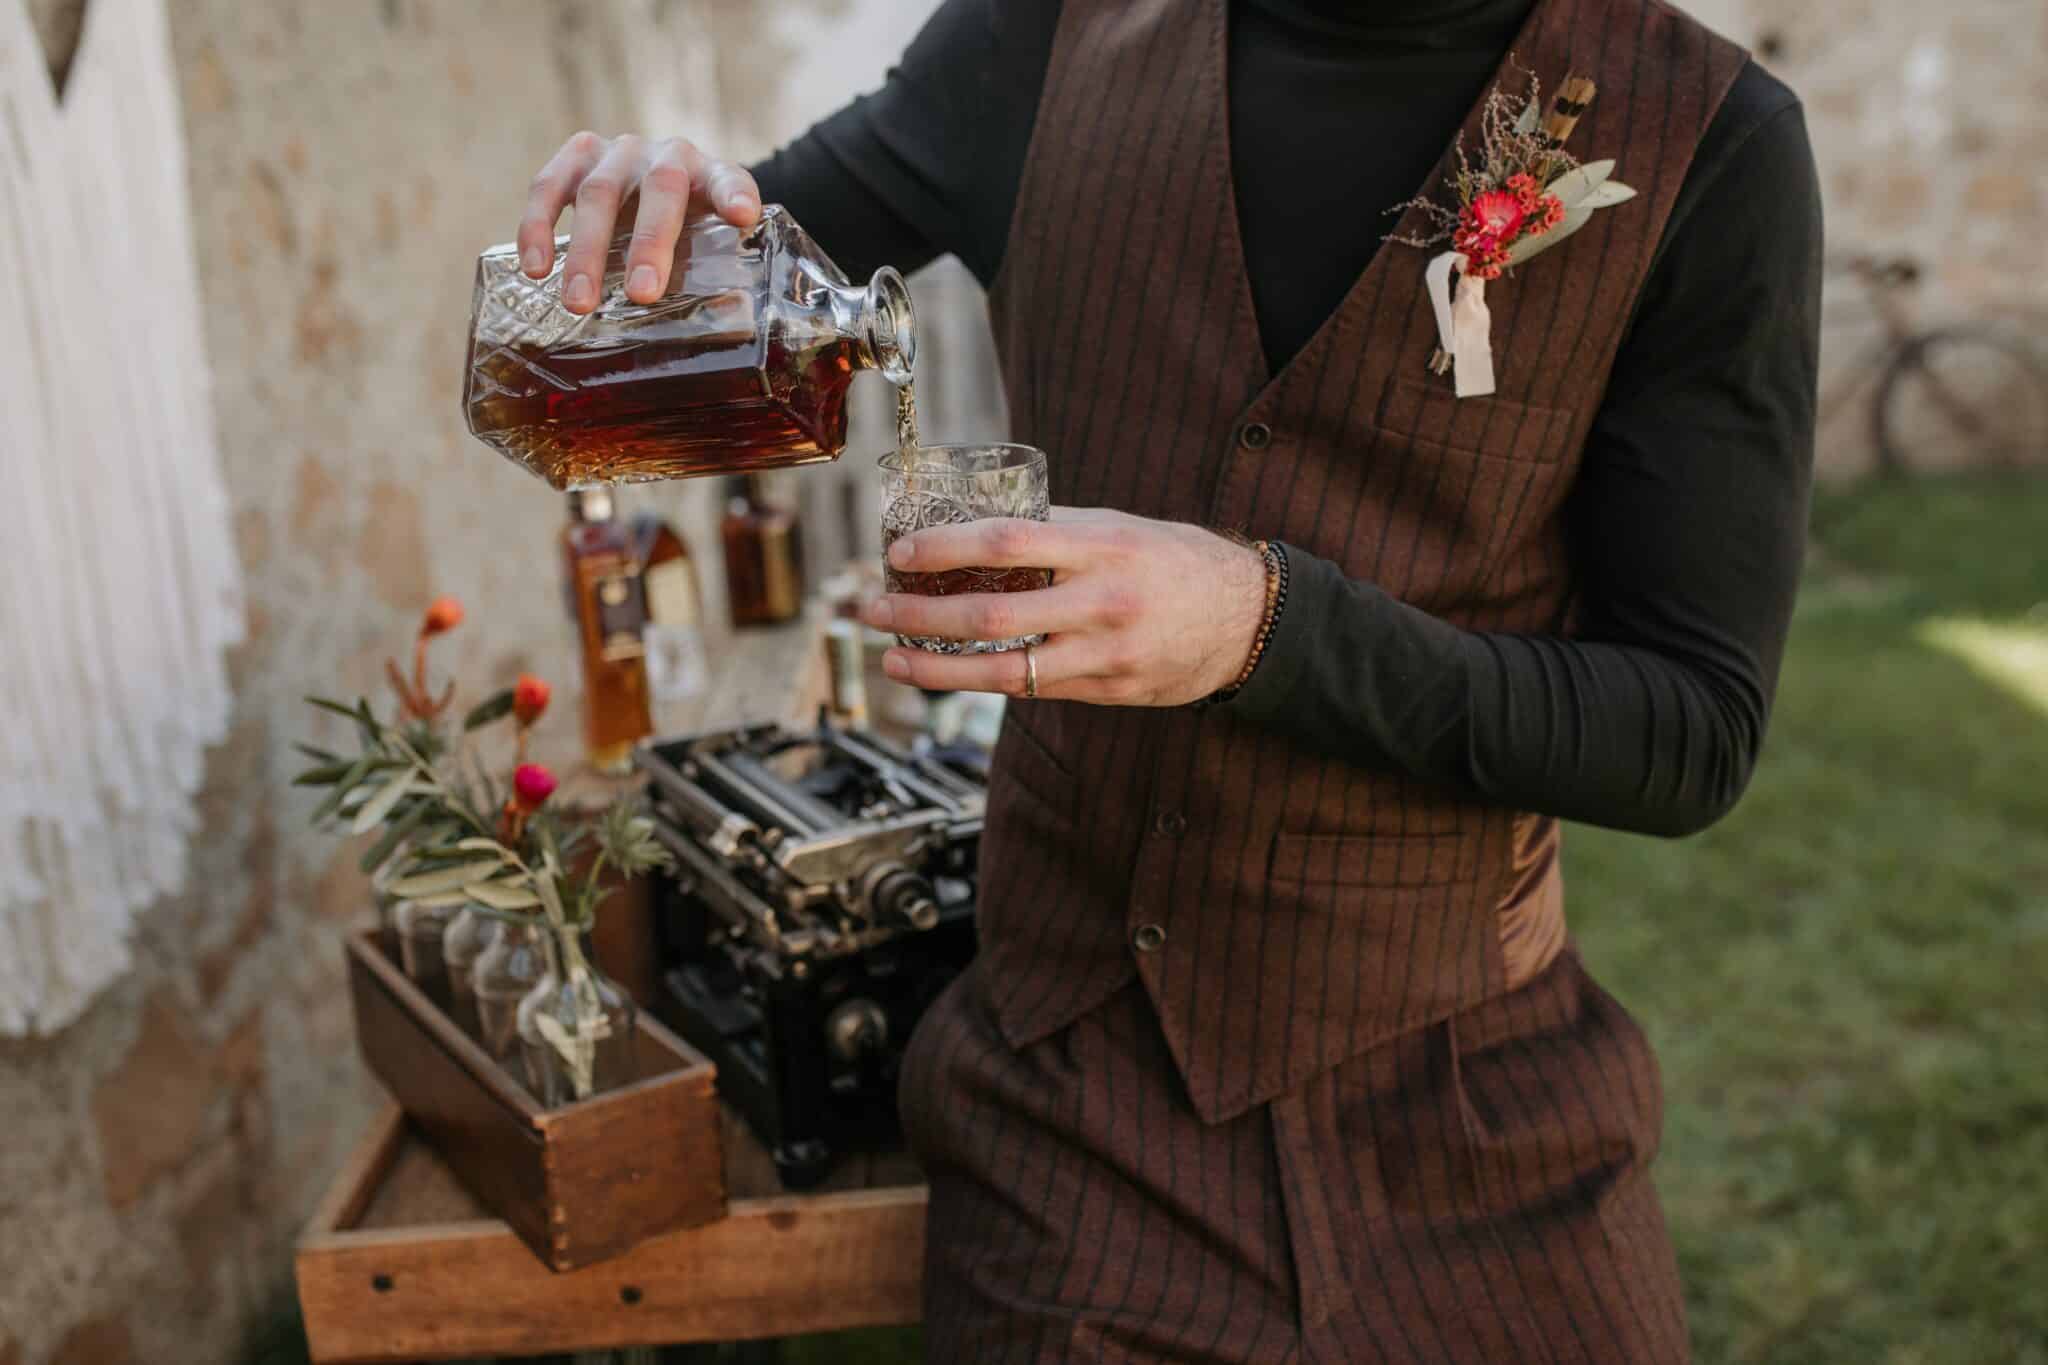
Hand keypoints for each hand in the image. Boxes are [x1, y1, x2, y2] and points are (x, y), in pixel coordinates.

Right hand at [517, 132, 761, 313]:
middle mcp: (665, 154)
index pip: (728, 180)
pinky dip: (537, 227)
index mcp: (709, 174)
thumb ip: (725, 262)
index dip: (734, 195)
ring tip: (578, 302)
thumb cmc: (688, 222)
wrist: (654, 182)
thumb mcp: (714, 237)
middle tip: (641, 295)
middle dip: (648, 244)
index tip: (742, 216)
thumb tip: (740, 307)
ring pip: (598, 193)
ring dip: (587, 251)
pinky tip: (535, 269)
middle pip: (658, 190)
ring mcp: (618, 151)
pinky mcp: (577, 155)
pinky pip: (549, 186)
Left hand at [863, 508, 1268, 706]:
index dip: (945, 548)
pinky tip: (948, 675)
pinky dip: (985, 682)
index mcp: (1102, 547)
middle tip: (874, 609)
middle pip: (992, 616)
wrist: (1250, 620)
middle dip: (920, 616)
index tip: (899, 552)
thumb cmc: (1178, 561)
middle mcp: (1101, 603)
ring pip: (1006, 672)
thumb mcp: (1121, 526)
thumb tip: (979, 525)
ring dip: (937, 669)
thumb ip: (1057, 529)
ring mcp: (1105, 655)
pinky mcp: (1108, 691)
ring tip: (893, 658)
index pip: (1007, 544)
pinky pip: (1035, 690)